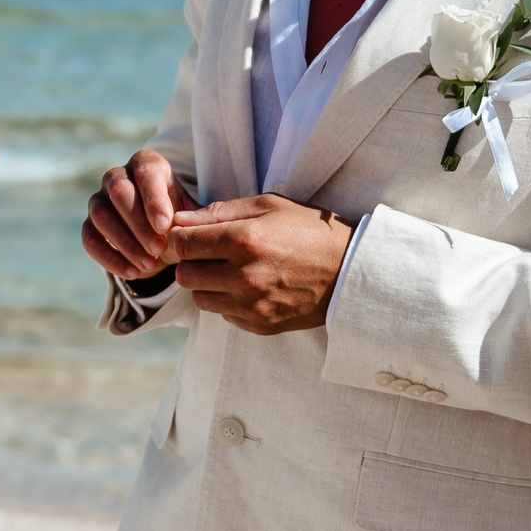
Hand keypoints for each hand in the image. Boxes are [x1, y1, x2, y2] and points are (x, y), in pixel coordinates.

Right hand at [82, 150, 199, 278]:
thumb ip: (197, 218)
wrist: (161, 242)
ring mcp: (99, 200)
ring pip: (102, 215)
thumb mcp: (193, 216)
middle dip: (139, 223)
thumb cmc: (179, 221)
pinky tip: (132, 272)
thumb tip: (193, 226)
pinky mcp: (89, 225)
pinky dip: (110, 258)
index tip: (165, 225)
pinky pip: (90, 239)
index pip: (146, 174)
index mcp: (146, 165)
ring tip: (150, 264)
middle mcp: (118, 177)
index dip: (154, 199)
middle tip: (159, 248)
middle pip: (119, 191)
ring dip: (126, 243)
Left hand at [166, 195, 352, 334]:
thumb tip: (180, 219)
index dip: (180, 237)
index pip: (182, 243)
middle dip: (191, 262)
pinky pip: (223, 315)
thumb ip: (219, 212)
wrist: (350, 271)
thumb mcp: (268, 205)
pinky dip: (228, 302)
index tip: (191, 235)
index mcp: (243, 240)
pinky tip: (250, 287)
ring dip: (207, 284)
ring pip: (199, 299)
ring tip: (230, 270)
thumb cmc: (308, 230)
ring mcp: (252, 305)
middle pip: (184, 275)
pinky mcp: (260, 325)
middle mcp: (244, 276)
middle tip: (209, 253)